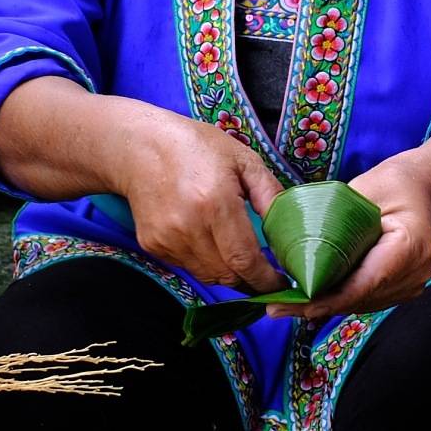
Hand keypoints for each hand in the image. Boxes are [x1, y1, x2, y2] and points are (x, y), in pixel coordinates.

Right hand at [117, 111, 286, 292]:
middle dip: (250, 280)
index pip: (245, 260)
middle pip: (228, 276)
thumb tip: (291, 229)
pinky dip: (204, 262)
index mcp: (216, 204)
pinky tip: (206, 238)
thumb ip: (271, 194)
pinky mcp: (153, 246)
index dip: (265, 279)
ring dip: (228, 272)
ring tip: (236, 252)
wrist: (139, 147)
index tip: (281, 282)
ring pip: (208, 276)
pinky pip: (188, 267)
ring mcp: (167, 239)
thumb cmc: (196, 148)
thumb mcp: (243, 159)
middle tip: (265, 272)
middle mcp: (189, 227)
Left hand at [290, 157, 430, 320]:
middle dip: (319, 304)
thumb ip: (337, 221)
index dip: (332, 298)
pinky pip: (367, 299)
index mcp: (411, 244)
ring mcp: (413, 283)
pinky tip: (311, 298)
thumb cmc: (390, 185)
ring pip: (362, 304)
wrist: (418, 190)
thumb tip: (299, 250)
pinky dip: (340, 299)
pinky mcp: (404, 289)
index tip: (300, 304)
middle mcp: (416, 271)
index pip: (367, 282)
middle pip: (361, 298)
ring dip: (326, 306)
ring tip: (287, 305)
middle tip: (278, 307)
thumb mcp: (362, 192)